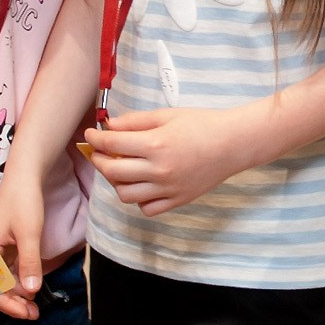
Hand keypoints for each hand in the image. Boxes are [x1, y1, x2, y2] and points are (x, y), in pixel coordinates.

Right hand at [0, 167, 46, 319]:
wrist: (25, 176)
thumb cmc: (24, 201)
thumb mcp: (30, 233)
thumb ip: (29, 262)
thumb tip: (31, 291)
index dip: (7, 303)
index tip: (25, 313)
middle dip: (12, 303)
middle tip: (33, 314)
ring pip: (1, 280)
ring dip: (16, 294)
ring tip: (34, 307)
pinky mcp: (4, 246)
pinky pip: (7, 270)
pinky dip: (18, 282)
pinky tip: (30, 289)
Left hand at [83, 105, 251, 215]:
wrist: (234, 144)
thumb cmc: (202, 124)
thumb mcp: (166, 115)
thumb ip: (135, 122)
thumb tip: (109, 127)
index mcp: (155, 145)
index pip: (112, 144)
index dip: (95, 139)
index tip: (90, 134)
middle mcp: (159, 170)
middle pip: (113, 172)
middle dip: (99, 160)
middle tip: (98, 152)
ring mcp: (168, 189)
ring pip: (126, 195)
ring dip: (116, 182)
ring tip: (120, 169)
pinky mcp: (178, 201)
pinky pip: (147, 208)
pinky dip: (139, 199)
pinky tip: (142, 185)